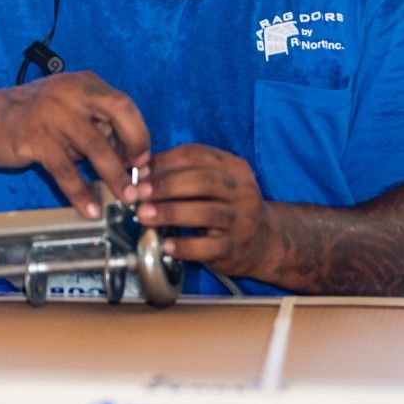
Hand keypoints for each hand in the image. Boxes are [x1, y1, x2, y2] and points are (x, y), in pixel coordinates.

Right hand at [0, 71, 149, 217]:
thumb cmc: (34, 115)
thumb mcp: (69, 108)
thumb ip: (96, 124)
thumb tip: (129, 155)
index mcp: (85, 84)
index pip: (124, 105)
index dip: (139, 133)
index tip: (143, 160)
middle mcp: (72, 93)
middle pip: (118, 115)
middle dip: (135, 148)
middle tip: (140, 177)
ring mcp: (53, 114)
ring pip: (95, 147)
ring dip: (114, 176)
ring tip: (124, 198)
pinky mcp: (36, 138)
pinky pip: (65, 171)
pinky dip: (80, 193)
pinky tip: (90, 209)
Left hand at [135, 144, 272, 277]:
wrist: (263, 241)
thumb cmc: (228, 207)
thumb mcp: (216, 183)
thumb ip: (185, 173)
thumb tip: (143, 171)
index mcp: (234, 167)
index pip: (198, 155)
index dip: (166, 161)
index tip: (141, 171)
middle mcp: (242, 191)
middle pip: (203, 181)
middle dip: (166, 185)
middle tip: (139, 193)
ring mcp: (241, 220)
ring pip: (205, 212)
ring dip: (170, 212)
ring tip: (144, 215)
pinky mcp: (235, 248)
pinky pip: (208, 247)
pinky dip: (185, 246)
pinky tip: (166, 245)